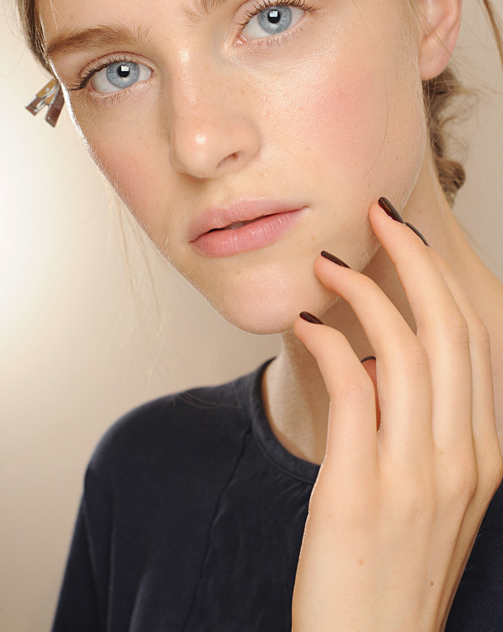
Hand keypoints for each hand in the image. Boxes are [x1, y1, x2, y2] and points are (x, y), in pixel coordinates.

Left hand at [291, 199, 502, 631]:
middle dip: (412, 260)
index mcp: (484, 453)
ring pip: (405, 349)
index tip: (406, 241)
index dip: (441, 278)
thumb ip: (419, 426)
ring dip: (364, 290)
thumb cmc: (391, 568)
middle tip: (376, 217)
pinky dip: (328, 343)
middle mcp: (462, 458)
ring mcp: (417, 476)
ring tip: (328, 264)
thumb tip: (382, 359)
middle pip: (449, 329)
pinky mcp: (361, 492)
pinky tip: (302, 325)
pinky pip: (355, 390)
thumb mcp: (427, 495)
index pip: (475, 340)